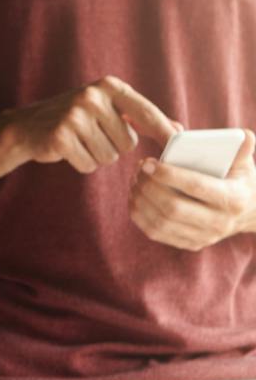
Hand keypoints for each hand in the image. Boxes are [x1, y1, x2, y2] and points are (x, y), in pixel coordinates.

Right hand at [9, 75, 180, 172]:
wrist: (26, 128)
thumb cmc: (75, 119)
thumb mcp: (108, 109)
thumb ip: (141, 117)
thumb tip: (178, 130)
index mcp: (109, 86)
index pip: (146, 112)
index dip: (164, 131)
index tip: (179, 144)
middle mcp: (93, 96)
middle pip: (128, 143)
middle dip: (113, 147)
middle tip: (92, 137)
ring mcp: (75, 116)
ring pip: (109, 156)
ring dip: (96, 156)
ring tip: (79, 143)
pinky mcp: (61, 137)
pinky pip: (88, 164)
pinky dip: (81, 164)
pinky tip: (68, 151)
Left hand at [129, 130, 255, 250]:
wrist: (248, 213)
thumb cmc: (239, 180)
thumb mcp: (244, 164)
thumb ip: (241, 148)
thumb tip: (242, 135)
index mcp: (232, 198)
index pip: (195, 186)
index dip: (168, 175)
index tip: (148, 163)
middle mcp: (219, 222)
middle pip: (173, 208)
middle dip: (149, 188)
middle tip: (139, 170)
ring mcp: (203, 237)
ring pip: (160, 222)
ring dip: (141, 200)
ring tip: (135, 181)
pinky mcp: (189, 244)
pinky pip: (156, 233)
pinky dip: (140, 215)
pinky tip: (135, 198)